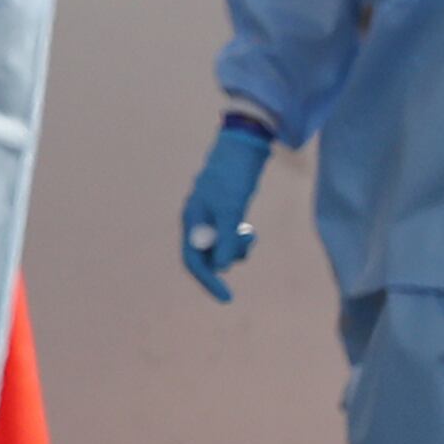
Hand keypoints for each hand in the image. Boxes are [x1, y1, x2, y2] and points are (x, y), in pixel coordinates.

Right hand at [183, 119, 274, 303]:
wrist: (244, 145)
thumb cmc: (233, 175)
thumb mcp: (231, 209)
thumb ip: (227, 239)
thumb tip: (224, 268)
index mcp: (192, 221)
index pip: (194, 261)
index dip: (209, 281)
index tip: (228, 298)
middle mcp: (198, 222)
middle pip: (207, 256)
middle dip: (227, 258)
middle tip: (248, 245)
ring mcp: (211, 217)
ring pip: (221, 247)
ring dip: (236, 248)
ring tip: (251, 235)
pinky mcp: (225, 211)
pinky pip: (229, 236)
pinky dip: (239, 239)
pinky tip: (249, 229)